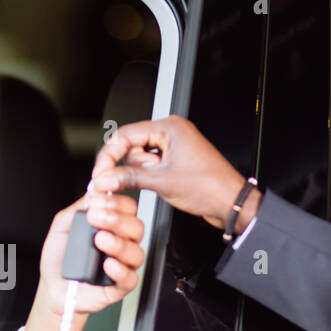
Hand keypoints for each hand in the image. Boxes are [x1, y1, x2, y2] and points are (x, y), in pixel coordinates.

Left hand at [19, 188, 144, 330]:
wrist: (53, 286)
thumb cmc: (60, 258)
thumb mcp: (62, 227)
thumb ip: (78, 209)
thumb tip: (93, 191)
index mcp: (112, 226)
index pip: (128, 208)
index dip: (116, 201)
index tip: (98, 198)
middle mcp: (121, 243)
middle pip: (136, 227)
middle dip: (117, 219)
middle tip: (96, 217)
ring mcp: (122, 264)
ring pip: (136, 252)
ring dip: (119, 244)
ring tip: (99, 240)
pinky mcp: (119, 286)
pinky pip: (130, 279)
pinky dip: (120, 270)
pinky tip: (107, 264)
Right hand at [89, 116, 260, 233]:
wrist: (230, 203)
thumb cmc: (209, 187)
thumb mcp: (162, 182)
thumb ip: (128, 178)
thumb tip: (104, 179)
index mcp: (169, 127)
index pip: (125, 135)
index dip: (109, 156)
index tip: (100, 173)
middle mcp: (171, 132)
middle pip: (131, 145)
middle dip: (129, 166)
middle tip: (128, 182)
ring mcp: (174, 146)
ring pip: (139, 157)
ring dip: (141, 173)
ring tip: (158, 183)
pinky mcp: (175, 160)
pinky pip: (150, 165)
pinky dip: (148, 176)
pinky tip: (157, 185)